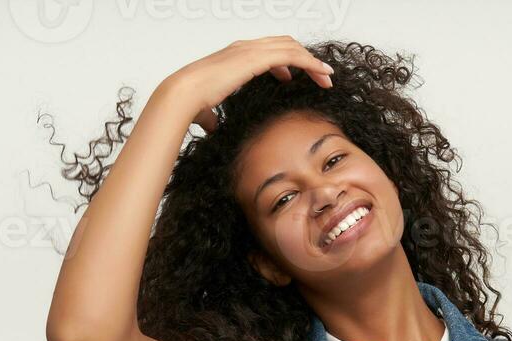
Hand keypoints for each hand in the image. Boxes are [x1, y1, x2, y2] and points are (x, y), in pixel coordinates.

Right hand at [160, 35, 334, 133]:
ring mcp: (251, 50)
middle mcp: (244, 48)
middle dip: (303, 59)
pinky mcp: (257, 58)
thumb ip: (211, 115)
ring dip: (312, 62)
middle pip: (284, 44)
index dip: (283, 61)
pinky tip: (322, 75)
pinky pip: (292, 56)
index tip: (292, 79)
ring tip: (327, 78)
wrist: (184, 94)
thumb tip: (211, 125)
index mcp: (234, 55)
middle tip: (319, 77)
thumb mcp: (207, 109)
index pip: (267, 50)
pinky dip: (310, 64)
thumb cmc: (191, 101)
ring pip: (292, 48)